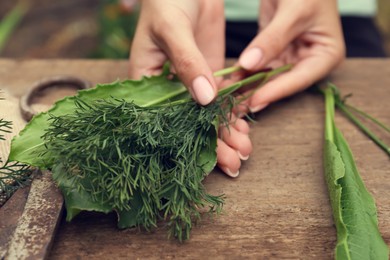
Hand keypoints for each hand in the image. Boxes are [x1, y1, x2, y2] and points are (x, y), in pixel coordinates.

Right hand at [128, 0, 250, 176]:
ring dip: (227, 134)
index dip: (185, 141)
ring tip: (244, 152)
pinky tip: (245, 129)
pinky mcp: (211, 74)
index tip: (206, 158)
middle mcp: (169, 89)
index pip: (166, 121)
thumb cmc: (166, 0)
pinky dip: (234, 113)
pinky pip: (223, 98)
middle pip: (190, 124)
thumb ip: (187, 62)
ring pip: (208, 115)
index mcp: (147, 83)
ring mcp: (192, 83)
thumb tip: (204, 98)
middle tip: (234, 164)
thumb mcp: (172, 29)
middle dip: (213, 145)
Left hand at [236, 0, 344, 113]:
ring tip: (228, 99)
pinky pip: (257, 65)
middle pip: (281, 83)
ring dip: (247, 86)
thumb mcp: (293, 11)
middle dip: (258, 94)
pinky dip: (244, 72)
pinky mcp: (273, 51)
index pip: (299, 79)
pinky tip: (229, 80)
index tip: (254, 101)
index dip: (275, 91)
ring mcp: (290, 57)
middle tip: (236, 108)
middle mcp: (309, 60)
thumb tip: (249, 65)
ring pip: (267, 77)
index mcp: (326, 55)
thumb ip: (272, 39)